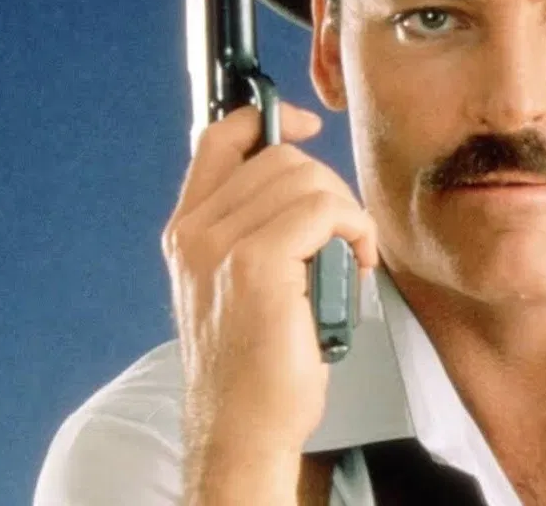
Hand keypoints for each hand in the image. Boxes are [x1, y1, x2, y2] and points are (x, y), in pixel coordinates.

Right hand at [162, 102, 377, 467]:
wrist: (242, 427)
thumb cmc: (252, 368)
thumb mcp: (236, 285)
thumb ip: (250, 231)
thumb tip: (302, 185)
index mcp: (187, 232)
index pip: (219, 139)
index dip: (267, 118)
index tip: (306, 126)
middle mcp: (196, 233)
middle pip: (280, 158)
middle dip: (329, 188)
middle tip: (344, 234)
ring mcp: (220, 246)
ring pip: (308, 180)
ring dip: (347, 214)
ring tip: (350, 257)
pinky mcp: (256, 263)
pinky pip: (326, 211)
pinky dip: (356, 230)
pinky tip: (358, 264)